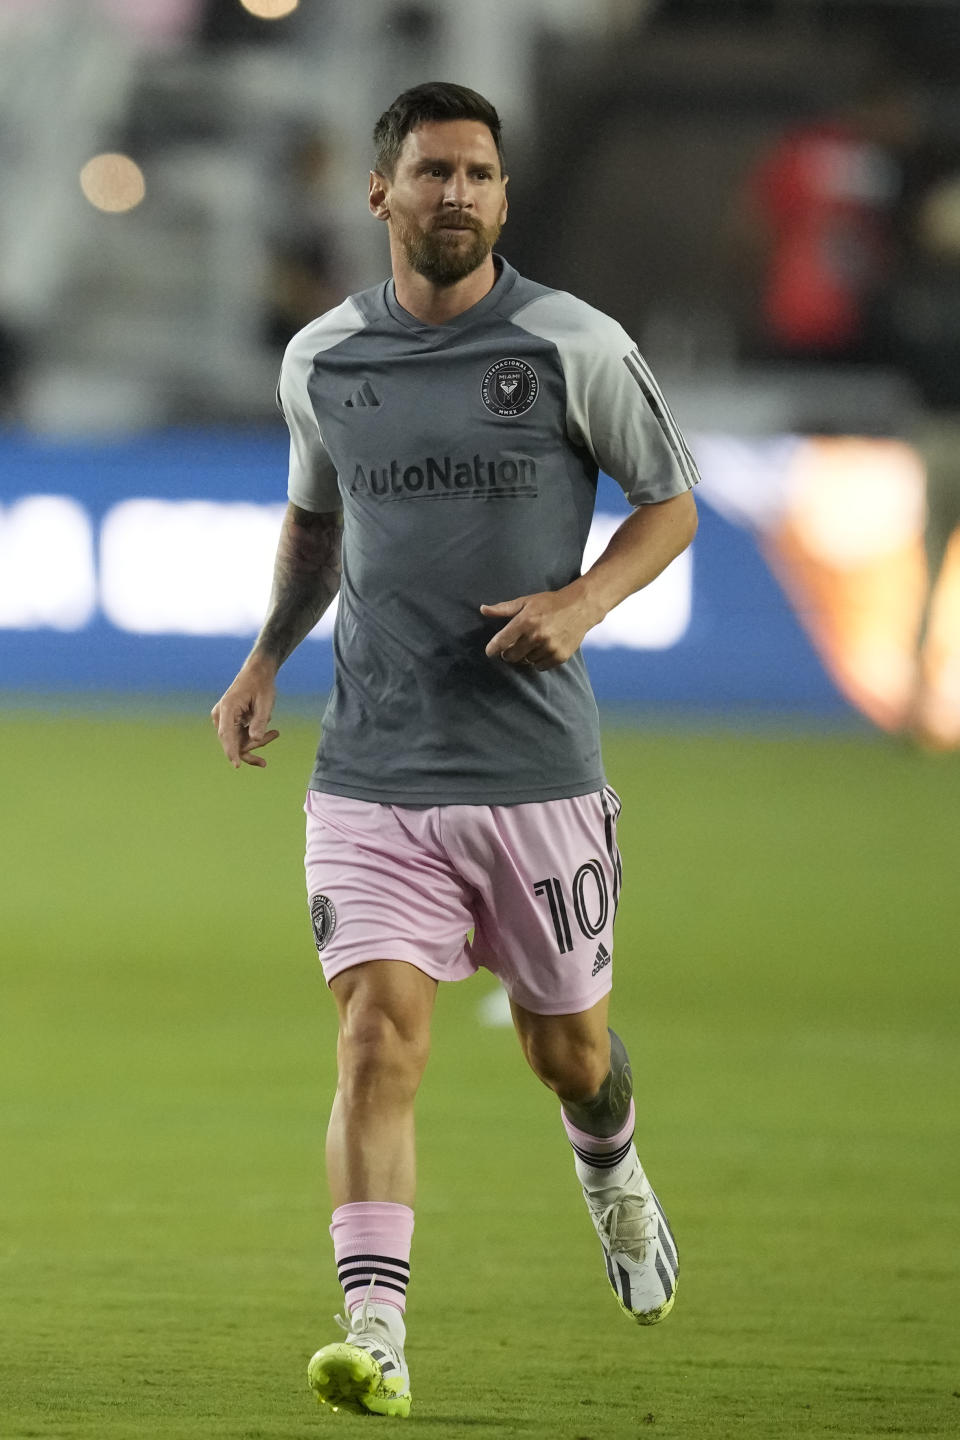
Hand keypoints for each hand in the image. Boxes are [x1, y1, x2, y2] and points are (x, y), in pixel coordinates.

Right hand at [211, 659, 279, 768]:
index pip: (226, 734)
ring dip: (257, 741)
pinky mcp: (229, 723)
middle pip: (234, 741)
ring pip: (238, 741)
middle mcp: (221, 715)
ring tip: (275, 733)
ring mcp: (224, 720)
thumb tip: (255, 740)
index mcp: (227, 708)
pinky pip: (240, 737)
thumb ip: (260, 721)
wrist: (258, 673)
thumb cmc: (261, 685)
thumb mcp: (265, 702)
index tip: (236, 765)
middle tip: (275, 734)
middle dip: (254, 744)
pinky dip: (255, 737)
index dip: (231, 751)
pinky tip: (271, 732)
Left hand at [481, 583, 601, 669]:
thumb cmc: (550, 603)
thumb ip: (503, 608)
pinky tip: (542, 649)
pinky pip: (540, 666)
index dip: (492, 649)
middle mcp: (536, 636)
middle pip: (511, 656)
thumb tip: (482, 609)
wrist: (581, 607)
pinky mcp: (560, 656)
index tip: (490, 652)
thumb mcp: (526, 601)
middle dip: (508, 653)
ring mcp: (549, 648)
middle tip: (512, 647)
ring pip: (526, 662)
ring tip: (532, 644)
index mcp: (525, 621)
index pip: (501, 642)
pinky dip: (538, 661)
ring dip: (525, 656)